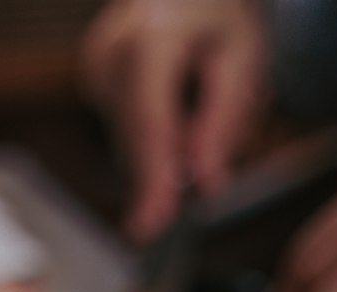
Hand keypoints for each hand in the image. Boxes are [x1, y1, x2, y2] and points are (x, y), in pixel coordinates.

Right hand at [81, 0, 266, 239]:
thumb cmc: (218, 14)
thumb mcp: (242, 57)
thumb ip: (224, 121)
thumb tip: (207, 183)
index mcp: (152, 36)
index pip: (150, 124)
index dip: (153, 179)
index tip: (152, 225)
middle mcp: (111, 50)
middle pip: (138, 140)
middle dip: (171, 167)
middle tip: (209, 161)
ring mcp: (96, 65)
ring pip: (133, 142)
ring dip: (170, 146)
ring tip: (201, 102)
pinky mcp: (93, 78)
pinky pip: (128, 131)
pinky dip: (157, 134)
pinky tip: (178, 102)